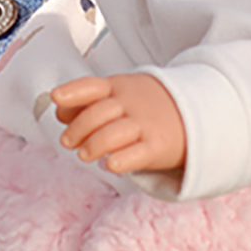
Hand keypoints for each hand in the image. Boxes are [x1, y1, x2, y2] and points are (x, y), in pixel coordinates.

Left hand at [52, 73, 189, 179]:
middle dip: (78, 128)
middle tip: (68, 142)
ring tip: (85, 155)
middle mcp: (131, 104)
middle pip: (99, 113)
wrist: (194, 115)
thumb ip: (89, 101)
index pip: (93, 86)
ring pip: (113, 134)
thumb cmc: (146, 106)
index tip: (56, 97)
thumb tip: (60, 112)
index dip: (73, 92)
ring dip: (93, 145)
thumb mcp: (121, 94)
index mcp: (119, 87)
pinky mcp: (158, 147)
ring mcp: (145, 125)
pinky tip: (110, 164)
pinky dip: (120, 160)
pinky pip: (136, 154)